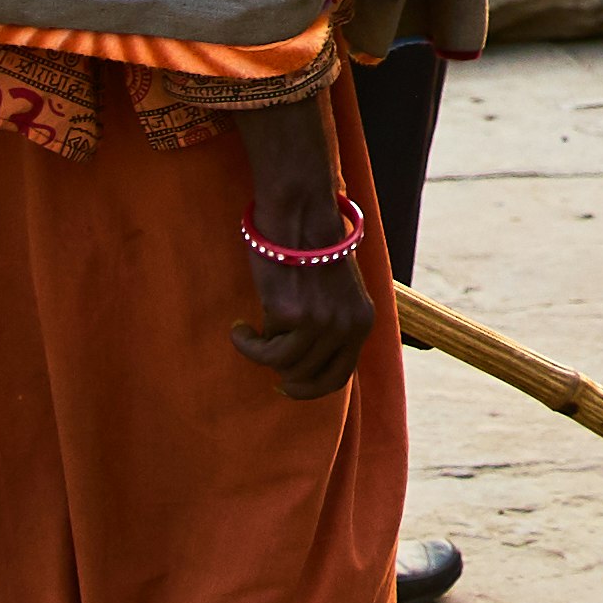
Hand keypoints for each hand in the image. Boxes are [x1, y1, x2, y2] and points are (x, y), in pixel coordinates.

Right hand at [237, 236, 373, 400]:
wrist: (301, 215)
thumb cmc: (311, 249)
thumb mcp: (338, 292)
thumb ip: (331, 325)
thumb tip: (302, 364)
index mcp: (362, 322)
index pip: (339, 376)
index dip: (310, 388)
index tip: (287, 386)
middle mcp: (346, 327)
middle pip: (308, 377)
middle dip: (281, 374)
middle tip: (263, 355)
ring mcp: (320, 323)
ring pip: (281, 366)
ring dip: (258, 354)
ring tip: (246, 334)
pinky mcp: (292, 314)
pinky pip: (261, 348)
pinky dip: (245, 342)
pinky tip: (240, 327)